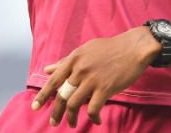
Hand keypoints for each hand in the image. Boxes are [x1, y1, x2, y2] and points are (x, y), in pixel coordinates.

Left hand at [31, 27, 160, 126]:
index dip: (43, 95)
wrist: (134, 47)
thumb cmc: (110, 48)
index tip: (35, 107)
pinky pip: (93, 109)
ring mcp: (92, 79)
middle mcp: (80, 69)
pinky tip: (96, 120)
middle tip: (54, 123)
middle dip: (56, 113)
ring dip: (71, 118)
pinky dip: (93, 118)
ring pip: (74, 105)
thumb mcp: (85, 50)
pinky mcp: (105, 88)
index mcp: (74, 59)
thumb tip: (47, 69)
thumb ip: (66, 61)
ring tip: (71, 124)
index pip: (53, 80)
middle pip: (61, 96)